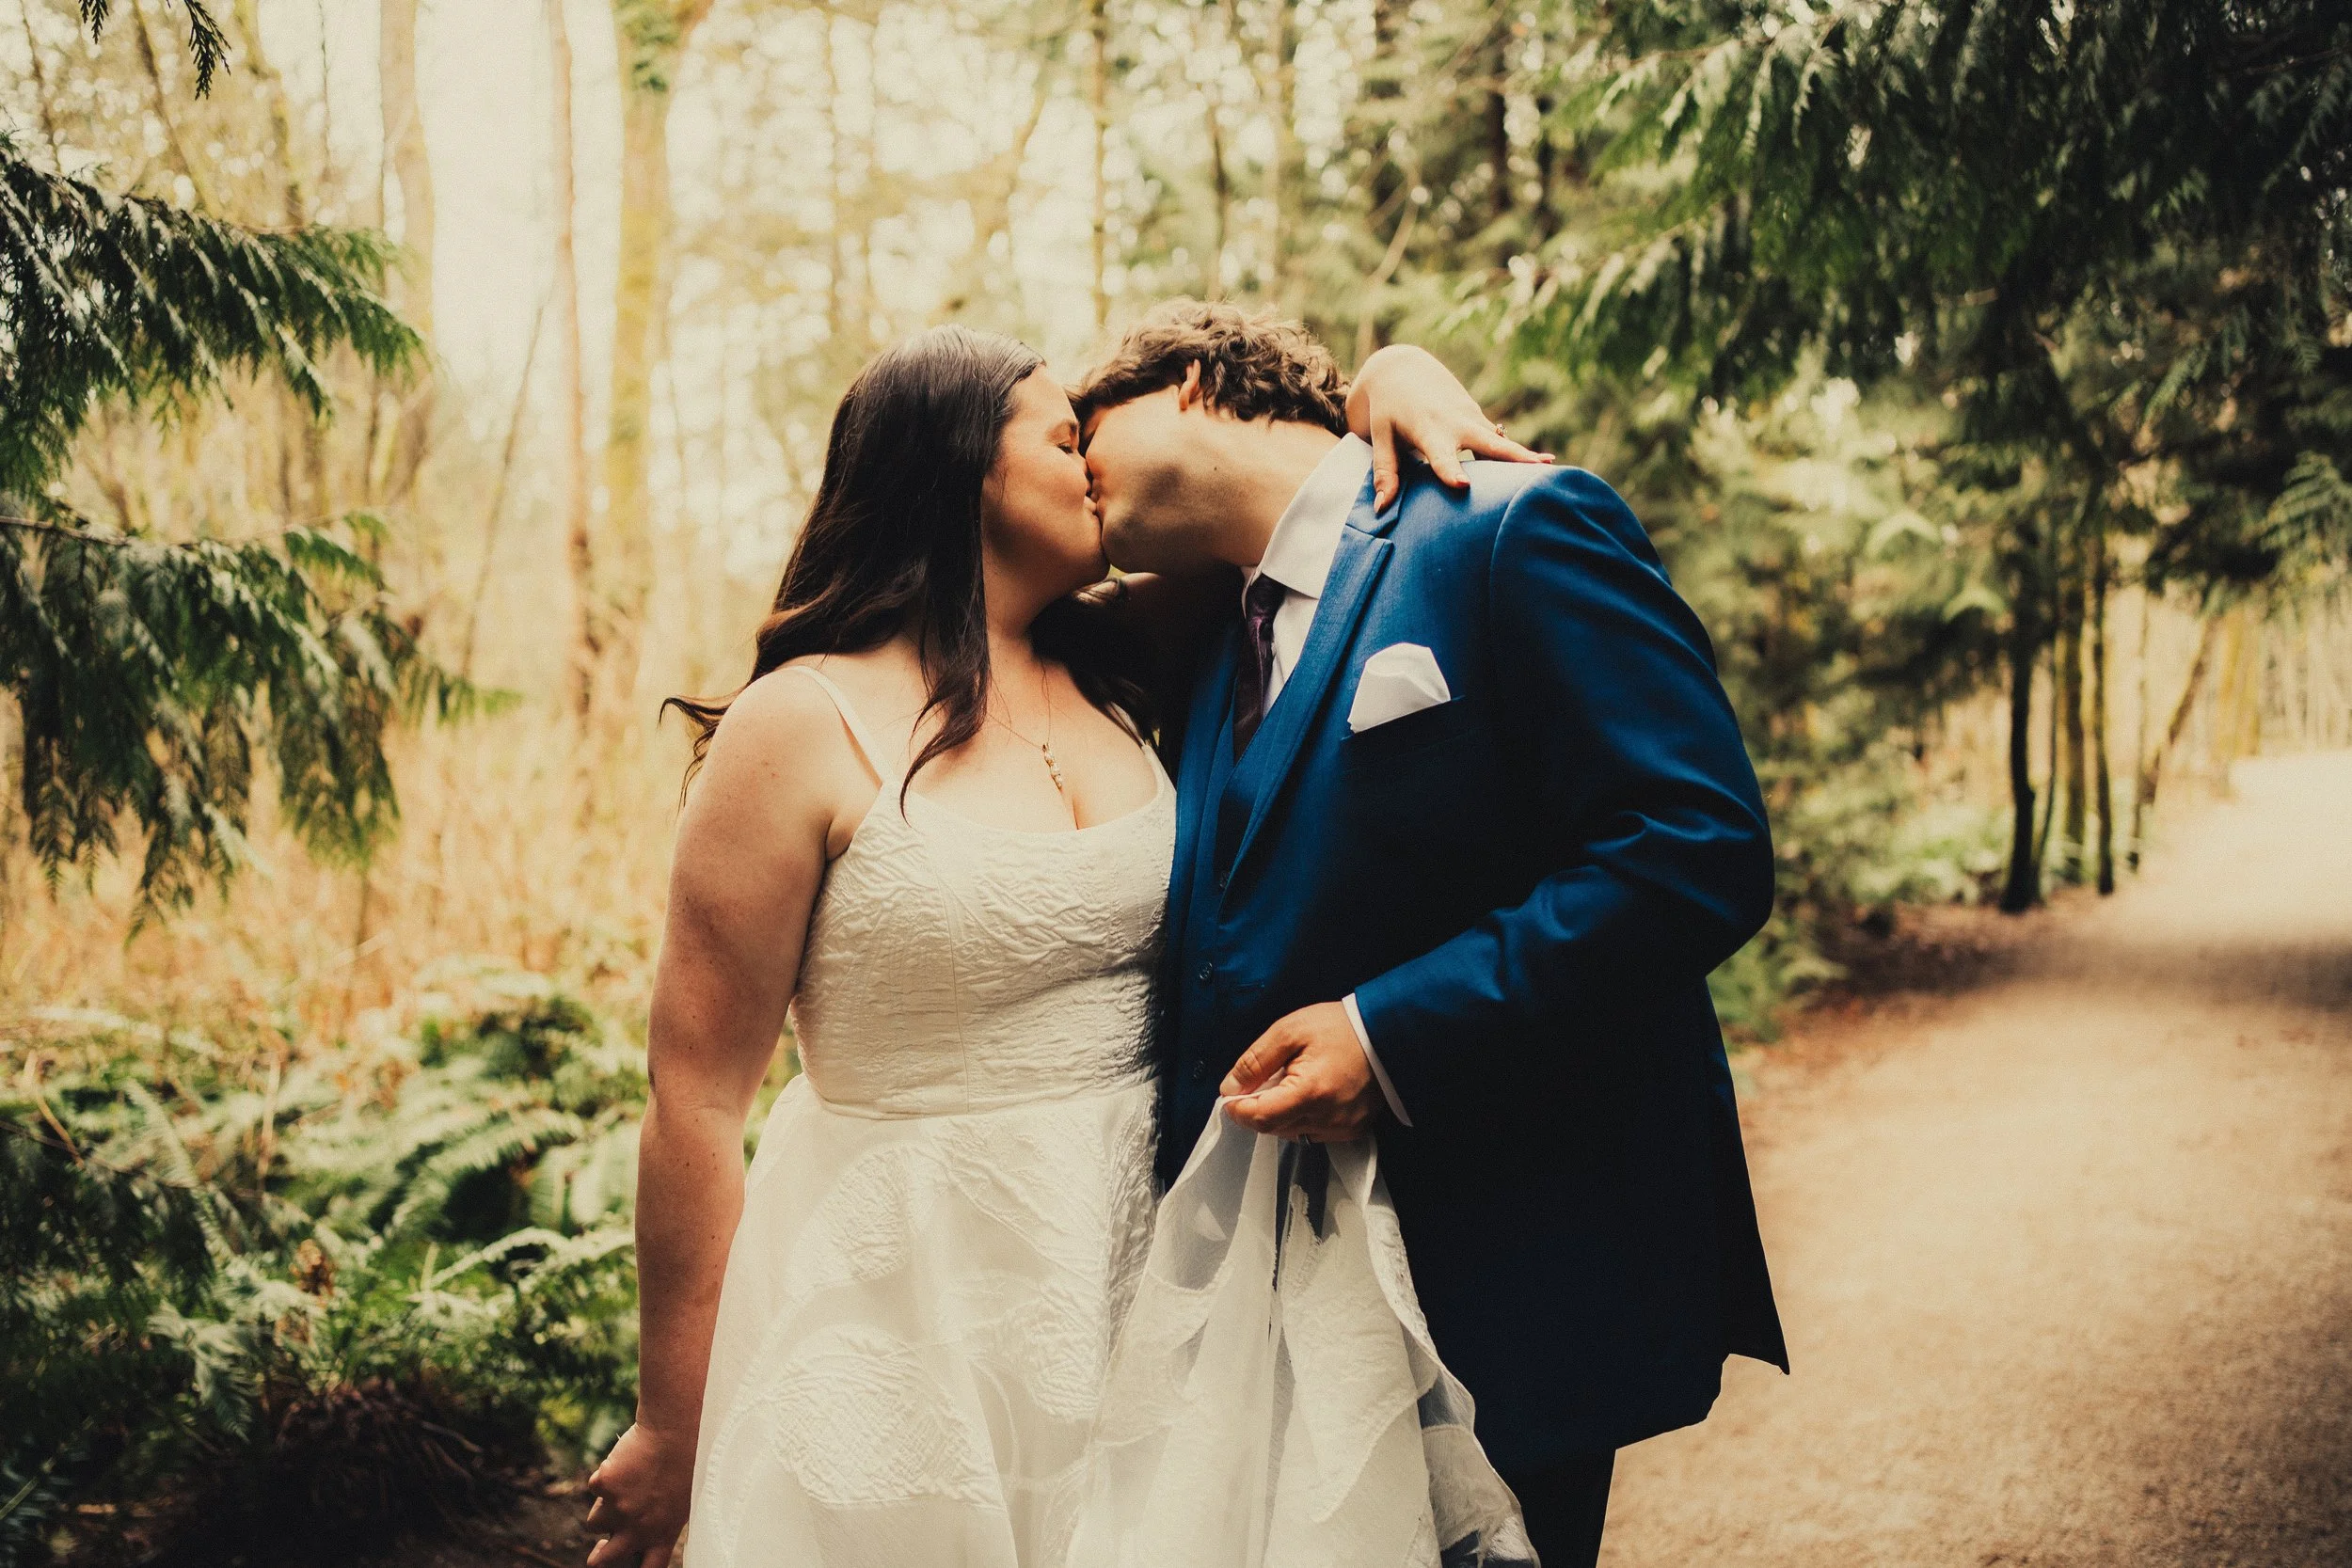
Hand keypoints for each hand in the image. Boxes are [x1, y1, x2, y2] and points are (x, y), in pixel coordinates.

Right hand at [585, 1422, 693, 1567]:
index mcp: (664, 1533)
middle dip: (599, 1557)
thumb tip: (640, 1526)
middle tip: (600, 1549)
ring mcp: (618, 1509)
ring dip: (604, 1508)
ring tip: (626, 1483)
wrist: (679, 1429)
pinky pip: (595, 1486)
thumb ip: (663, 1517)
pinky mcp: (604, 1486)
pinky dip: (605, 1476)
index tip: (626, 1566)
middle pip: (603, 1561)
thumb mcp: (687, 1497)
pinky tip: (627, 1459)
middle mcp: (638, 1528)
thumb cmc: (692, 1458)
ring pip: (595, 1522)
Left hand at [1220, 1002, 1382, 1142]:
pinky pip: (1314, 1133)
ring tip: (1290, 1083)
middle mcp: (1328, 1119)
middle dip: (1258, 1108)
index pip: (1260, 1118)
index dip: (1238, 1109)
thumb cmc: (1339, 1027)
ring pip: (1292, 1132)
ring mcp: (1343, 1128)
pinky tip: (1309, 1094)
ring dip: (1281, 1114)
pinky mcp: (1354, 1131)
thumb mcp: (1290, 1031)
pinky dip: (1303, 1117)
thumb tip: (1229, 1088)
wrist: (1389, 1032)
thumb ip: (1255, 1061)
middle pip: (1274, 1128)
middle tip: (1262, 1081)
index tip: (1230, 1096)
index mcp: (1310, 1093)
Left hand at [1347, 343, 1551, 511]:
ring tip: (1552, 471)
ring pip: (1501, 442)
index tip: (1464, 485)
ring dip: (1524, 456)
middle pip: (1490, 443)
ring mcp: (1472, 420)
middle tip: (1539, 468)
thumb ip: (1385, 471)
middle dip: (1514, 456)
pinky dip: (1516, 455)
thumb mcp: (1379, 436)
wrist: (1403, 370)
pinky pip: (1499, 442)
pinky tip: (1540, 467)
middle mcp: (1456, 424)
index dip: (1451, 470)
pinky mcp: (1479, 421)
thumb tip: (1383, 509)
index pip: (1441, 455)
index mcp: (1428, 429)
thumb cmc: (1388, 409)